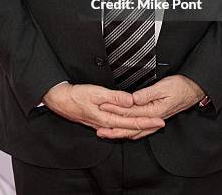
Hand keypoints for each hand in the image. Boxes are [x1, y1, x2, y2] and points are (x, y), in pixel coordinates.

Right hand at [42, 83, 164, 133]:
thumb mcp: (96, 93)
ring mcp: (102, 123)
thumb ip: (114, 98)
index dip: (147, 121)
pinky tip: (130, 125)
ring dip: (138, 127)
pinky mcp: (99, 120)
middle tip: (161, 123)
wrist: (60, 100)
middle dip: (147, 126)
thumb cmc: (76, 96)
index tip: (160, 120)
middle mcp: (106, 124)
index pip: (132, 122)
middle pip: (130, 127)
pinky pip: (117, 126)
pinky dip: (127, 126)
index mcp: (107, 118)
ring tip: (150, 124)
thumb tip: (131, 101)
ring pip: (124, 128)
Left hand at [96, 75, 204, 139]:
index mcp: (154, 111)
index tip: (103, 106)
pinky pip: (140, 130)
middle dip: (113, 127)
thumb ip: (147, 94)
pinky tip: (124, 133)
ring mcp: (154, 121)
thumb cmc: (180, 87)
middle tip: (98, 128)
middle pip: (130, 126)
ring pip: (134, 131)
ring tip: (106, 134)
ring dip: (120, 133)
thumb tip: (133, 98)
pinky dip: (130, 132)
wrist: (192, 91)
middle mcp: (153, 119)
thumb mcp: (163, 87)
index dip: (115, 110)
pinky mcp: (155, 119)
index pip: (130, 112)